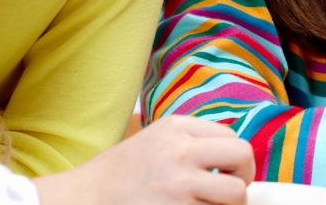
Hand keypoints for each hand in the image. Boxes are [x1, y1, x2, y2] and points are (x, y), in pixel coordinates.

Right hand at [34, 116, 254, 204]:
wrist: (82, 200)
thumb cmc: (120, 174)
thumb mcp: (156, 140)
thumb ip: (193, 141)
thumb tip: (236, 156)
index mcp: (176, 128)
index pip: (232, 137)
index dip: (236, 159)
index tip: (228, 173)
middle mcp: (181, 152)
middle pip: (243, 156)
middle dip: (244, 177)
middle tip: (232, 191)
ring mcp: (179, 186)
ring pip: (236, 193)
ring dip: (230, 204)